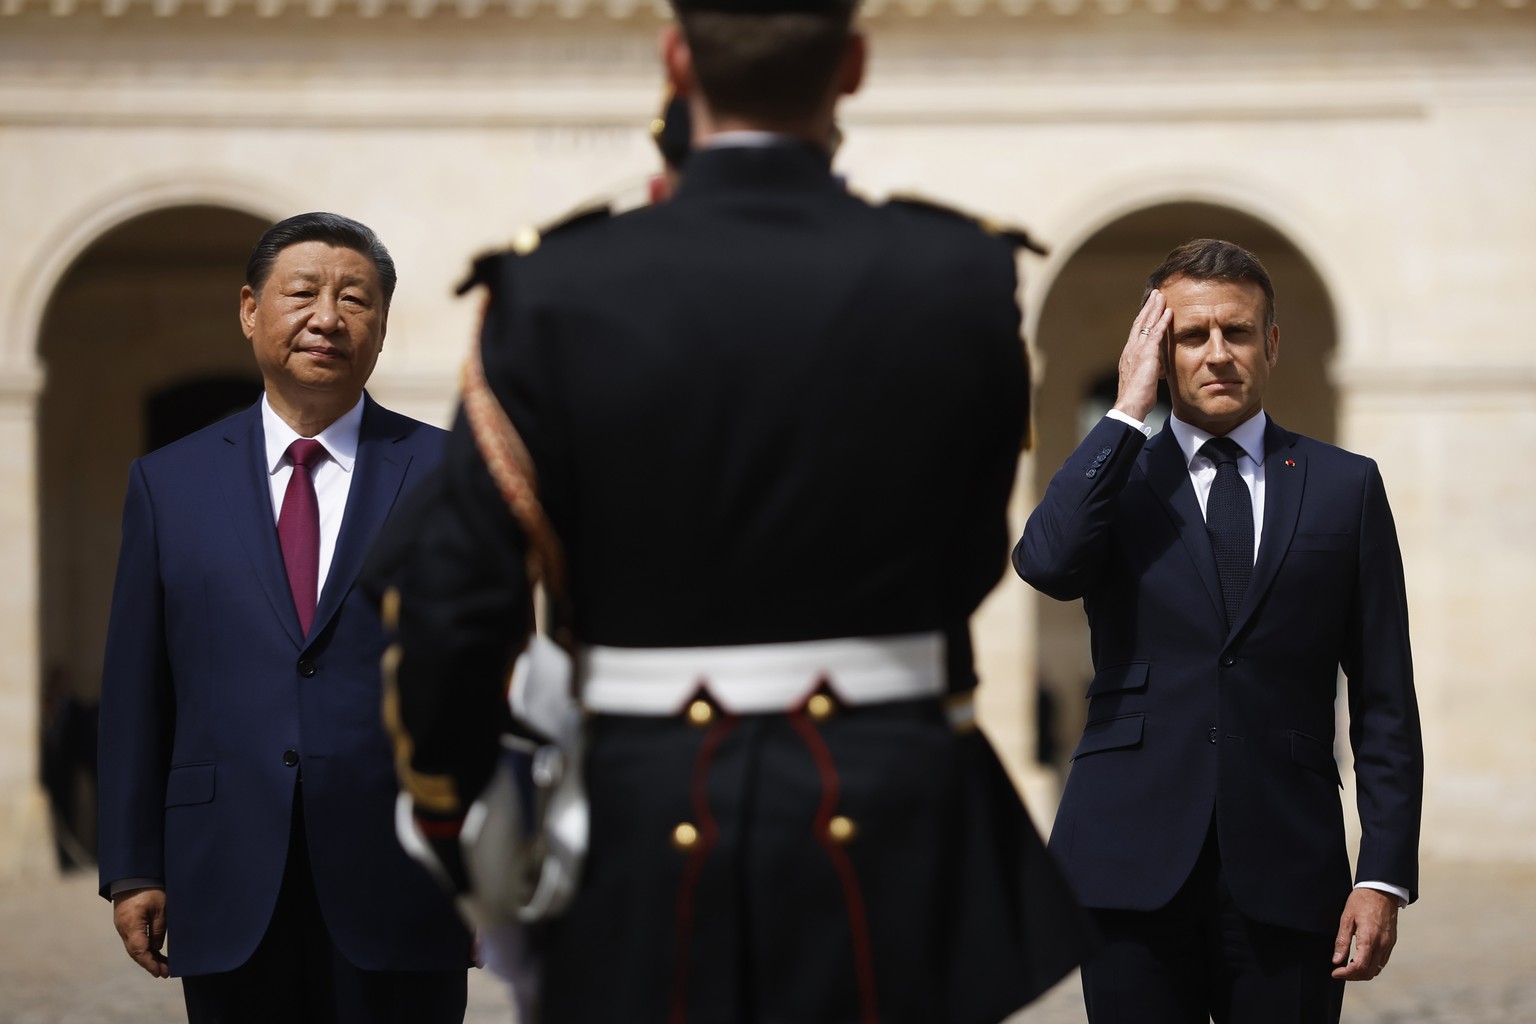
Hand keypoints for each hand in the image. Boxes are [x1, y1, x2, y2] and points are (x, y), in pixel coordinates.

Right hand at [112, 887, 169, 978]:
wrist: (132, 876)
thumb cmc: (149, 889)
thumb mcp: (160, 908)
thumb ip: (159, 929)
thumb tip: (157, 947)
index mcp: (131, 925)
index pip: (139, 951)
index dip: (150, 963)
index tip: (161, 972)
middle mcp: (124, 929)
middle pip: (136, 952)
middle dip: (150, 964)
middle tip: (165, 973)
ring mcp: (123, 927)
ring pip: (135, 948)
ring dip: (148, 957)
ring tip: (163, 967)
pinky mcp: (126, 924)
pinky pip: (135, 940)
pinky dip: (144, 949)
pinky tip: (155, 953)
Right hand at [1114, 290, 1170, 422]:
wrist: (1129, 405)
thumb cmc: (1136, 399)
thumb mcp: (1142, 381)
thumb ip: (1148, 370)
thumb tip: (1157, 369)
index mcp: (1129, 356)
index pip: (1136, 332)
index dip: (1143, 319)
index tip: (1149, 308)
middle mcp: (1131, 349)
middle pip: (1139, 323)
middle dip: (1148, 308)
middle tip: (1155, 294)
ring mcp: (1137, 350)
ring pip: (1146, 324)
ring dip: (1154, 308)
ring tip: (1161, 296)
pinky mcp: (1146, 354)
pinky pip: (1155, 333)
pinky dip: (1162, 321)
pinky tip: (1168, 311)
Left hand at [1331, 887, 1398, 980]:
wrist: (1382, 890)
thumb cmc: (1362, 901)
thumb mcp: (1346, 918)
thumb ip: (1342, 941)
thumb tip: (1336, 959)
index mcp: (1369, 939)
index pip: (1359, 966)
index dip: (1346, 974)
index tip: (1335, 972)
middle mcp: (1382, 945)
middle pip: (1369, 972)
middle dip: (1353, 976)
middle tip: (1339, 971)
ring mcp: (1388, 944)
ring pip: (1377, 969)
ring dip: (1362, 972)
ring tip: (1348, 966)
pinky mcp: (1391, 942)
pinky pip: (1382, 961)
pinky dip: (1371, 966)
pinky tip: (1360, 959)